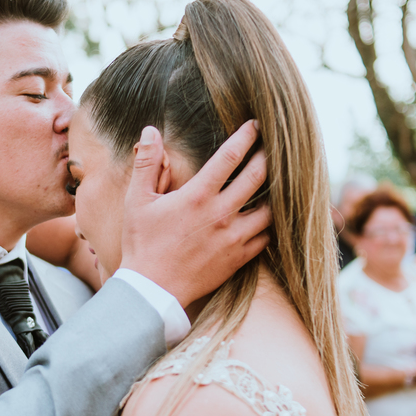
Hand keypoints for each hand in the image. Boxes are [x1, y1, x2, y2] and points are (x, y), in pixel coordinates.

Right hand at [119, 122, 270, 308]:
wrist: (152, 290)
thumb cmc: (142, 243)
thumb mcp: (137, 200)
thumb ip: (147, 163)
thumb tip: (151, 130)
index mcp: (197, 196)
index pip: (229, 157)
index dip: (246, 137)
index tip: (255, 124)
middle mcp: (221, 214)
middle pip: (257, 177)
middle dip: (268, 156)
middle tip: (276, 145)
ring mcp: (233, 238)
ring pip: (269, 209)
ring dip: (275, 192)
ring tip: (277, 180)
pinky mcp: (239, 258)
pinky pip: (266, 237)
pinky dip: (271, 224)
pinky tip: (270, 216)